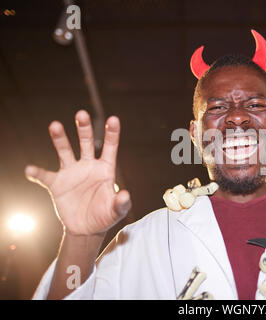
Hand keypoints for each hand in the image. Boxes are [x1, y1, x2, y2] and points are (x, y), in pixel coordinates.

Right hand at [25, 110, 130, 235]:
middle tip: (81, 113)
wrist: (86, 229)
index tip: (114, 119)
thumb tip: (125, 194)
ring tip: (55, 125)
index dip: (112, 133)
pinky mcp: (57, 184)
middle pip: (86, 142)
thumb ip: (122, 203)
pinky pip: (45, 176)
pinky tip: (31, 170)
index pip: (110, 147)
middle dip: (84, 128)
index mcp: (105, 169)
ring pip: (65, 151)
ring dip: (60, 139)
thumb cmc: (105, 216)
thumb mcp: (116, 211)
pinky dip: (37, 173)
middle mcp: (88, 166)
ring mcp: (72, 173)